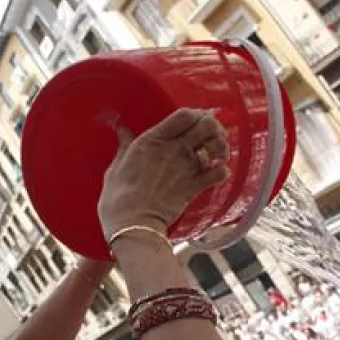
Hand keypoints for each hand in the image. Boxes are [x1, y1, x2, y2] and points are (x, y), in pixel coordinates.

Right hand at [97, 109, 230, 236]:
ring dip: (220, 146)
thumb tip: (122, 129)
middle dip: (212, 126)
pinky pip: (220, 173)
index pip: (185, 114)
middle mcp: (174, 149)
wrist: (133, 225)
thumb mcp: (117, 165)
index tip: (194, 120)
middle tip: (209, 135)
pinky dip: (222, 171)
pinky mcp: (195, 187)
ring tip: (216, 152)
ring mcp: (187, 168)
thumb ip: (124, 145)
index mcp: (154, 139)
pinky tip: (217, 172)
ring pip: (217, 145)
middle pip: (207, 124)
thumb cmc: (119, 198)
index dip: (195, 114)